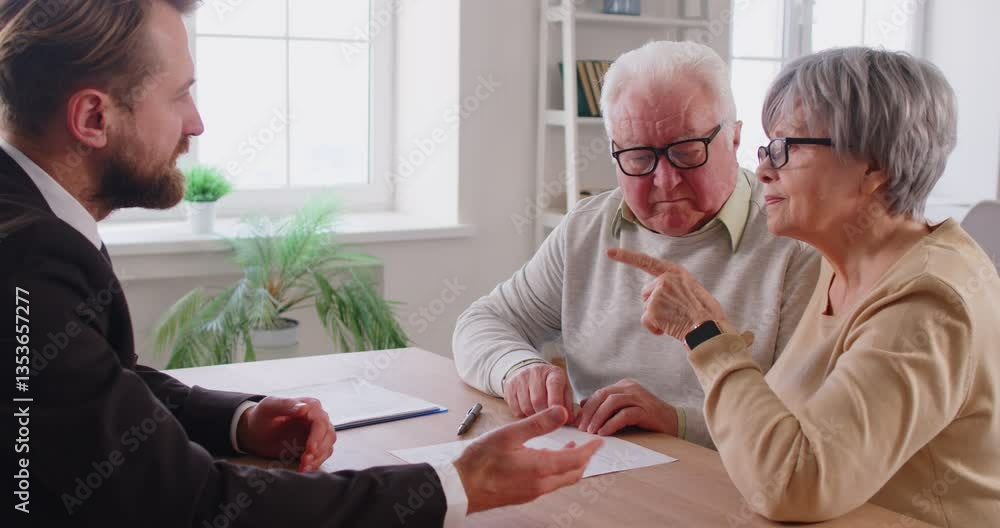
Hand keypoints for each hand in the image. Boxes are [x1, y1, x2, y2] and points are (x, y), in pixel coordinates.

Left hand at [236, 397, 335, 471]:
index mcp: (310, 405)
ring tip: (304, 467)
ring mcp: (316, 433)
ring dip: (318, 458)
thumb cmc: (262, 416)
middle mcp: (316, 418)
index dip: (317, 436)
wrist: (255, 431)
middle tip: (305, 460)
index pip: (320, 421)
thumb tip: (304, 408)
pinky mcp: (313, 446)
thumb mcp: (270, 407)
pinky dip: (315, 463)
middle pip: (328, 435)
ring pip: (327, 446)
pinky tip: (304, 468)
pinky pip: (321, 456)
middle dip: (319, 450)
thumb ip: (286, 405)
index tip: (310, 449)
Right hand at [454, 406, 602, 513]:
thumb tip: (562, 412)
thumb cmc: (480, 461)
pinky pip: (549, 483)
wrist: (460, 488)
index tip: (599, 441)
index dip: (590, 450)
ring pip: (561, 480)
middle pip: (573, 474)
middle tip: (589, 446)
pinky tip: (546, 459)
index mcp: (541, 468)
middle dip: (584, 459)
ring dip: (570, 464)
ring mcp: (532, 492)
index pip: (576, 460)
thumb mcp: (509, 434)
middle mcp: (540, 484)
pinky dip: (556, 470)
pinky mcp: (523, 495)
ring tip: (570, 447)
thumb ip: (538, 423)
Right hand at [503, 363, 574, 418]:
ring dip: (533, 417)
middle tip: (549, 421)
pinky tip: (529, 412)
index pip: (554, 385)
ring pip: (526, 406)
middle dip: (544, 415)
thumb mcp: (563, 389)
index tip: (559, 416)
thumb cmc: (550, 385)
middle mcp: (535, 372)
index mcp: (553, 373)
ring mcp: (520, 379)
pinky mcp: (509, 387)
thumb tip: (569, 420)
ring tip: (539, 415)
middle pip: (538, 400)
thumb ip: (567, 404)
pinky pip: (515, 409)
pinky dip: (523, 415)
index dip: (556, 402)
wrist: (529, 371)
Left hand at [576, 379, 677, 435]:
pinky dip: (612, 423)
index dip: (587, 407)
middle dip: (590, 412)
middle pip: (603, 395)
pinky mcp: (646, 410)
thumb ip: (606, 406)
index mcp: (624, 386)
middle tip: (581, 428)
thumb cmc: (646, 418)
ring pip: (612, 402)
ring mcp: (639, 397)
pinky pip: (625, 414)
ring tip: (591, 431)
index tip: (577, 422)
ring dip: (598, 417)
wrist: (674, 422)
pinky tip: (604, 432)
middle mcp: (630, 388)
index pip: (599, 393)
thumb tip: (583, 405)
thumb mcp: (623, 409)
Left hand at [607, 247, 729, 341]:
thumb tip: (664, 291)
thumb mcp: (694, 289)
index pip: (647, 262)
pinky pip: (647, 321)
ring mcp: (658, 293)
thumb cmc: (706, 313)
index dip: (627, 256)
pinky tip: (669, 329)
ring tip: (677, 320)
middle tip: (676, 313)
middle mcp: (665, 279)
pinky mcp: (653, 308)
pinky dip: (655, 328)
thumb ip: (676, 285)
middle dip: (656, 305)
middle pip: (647, 293)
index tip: (609, 252)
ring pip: (647, 308)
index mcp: (676, 272)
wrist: (710, 329)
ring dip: (658, 317)